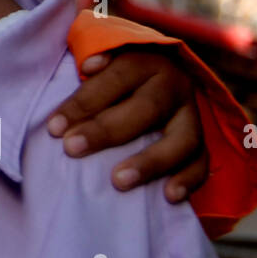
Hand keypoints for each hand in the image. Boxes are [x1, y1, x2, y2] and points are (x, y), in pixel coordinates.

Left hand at [48, 46, 206, 203]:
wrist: (159, 77)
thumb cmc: (113, 76)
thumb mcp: (103, 61)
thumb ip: (92, 63)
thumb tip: (87, 66)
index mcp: (145, 61)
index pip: (113, 79)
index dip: (83, 103)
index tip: (54, 128)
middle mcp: (173, 85)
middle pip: (146, 108)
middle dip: (106, 131)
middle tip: (72, 149)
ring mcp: (192, 115)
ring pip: (182, 139)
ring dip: (150, 162)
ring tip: (118, 181)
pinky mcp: (202, 142)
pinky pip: (202, 163)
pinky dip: (189, 180)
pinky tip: (169, 196)